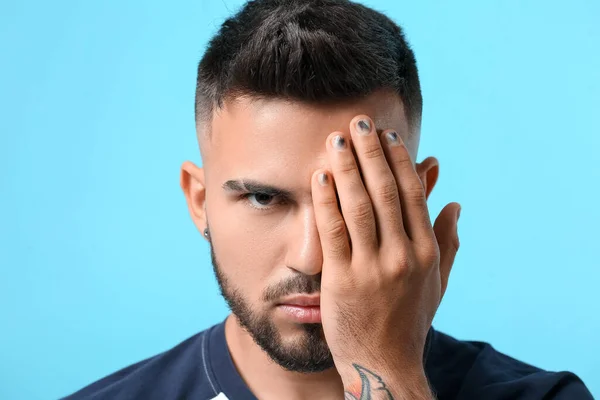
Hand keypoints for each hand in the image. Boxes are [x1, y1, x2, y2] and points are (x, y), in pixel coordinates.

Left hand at [311, 115, 460, 397]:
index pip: (412, 195)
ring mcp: (371, 267)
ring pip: (358, 206)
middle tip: (359, 123)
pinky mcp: (342, 279)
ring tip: (337, 139)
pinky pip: (333, 231)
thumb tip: (455, 203)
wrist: (383, 364)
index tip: (387, 136)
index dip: (398, 162)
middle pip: (384, 192)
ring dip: (347, 167)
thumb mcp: (436, 283)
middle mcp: (401, 255)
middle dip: (371, 153)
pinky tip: (320, 176)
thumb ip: (449, 242)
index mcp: (425, 252)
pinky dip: (326, 201)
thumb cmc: (409, 321)